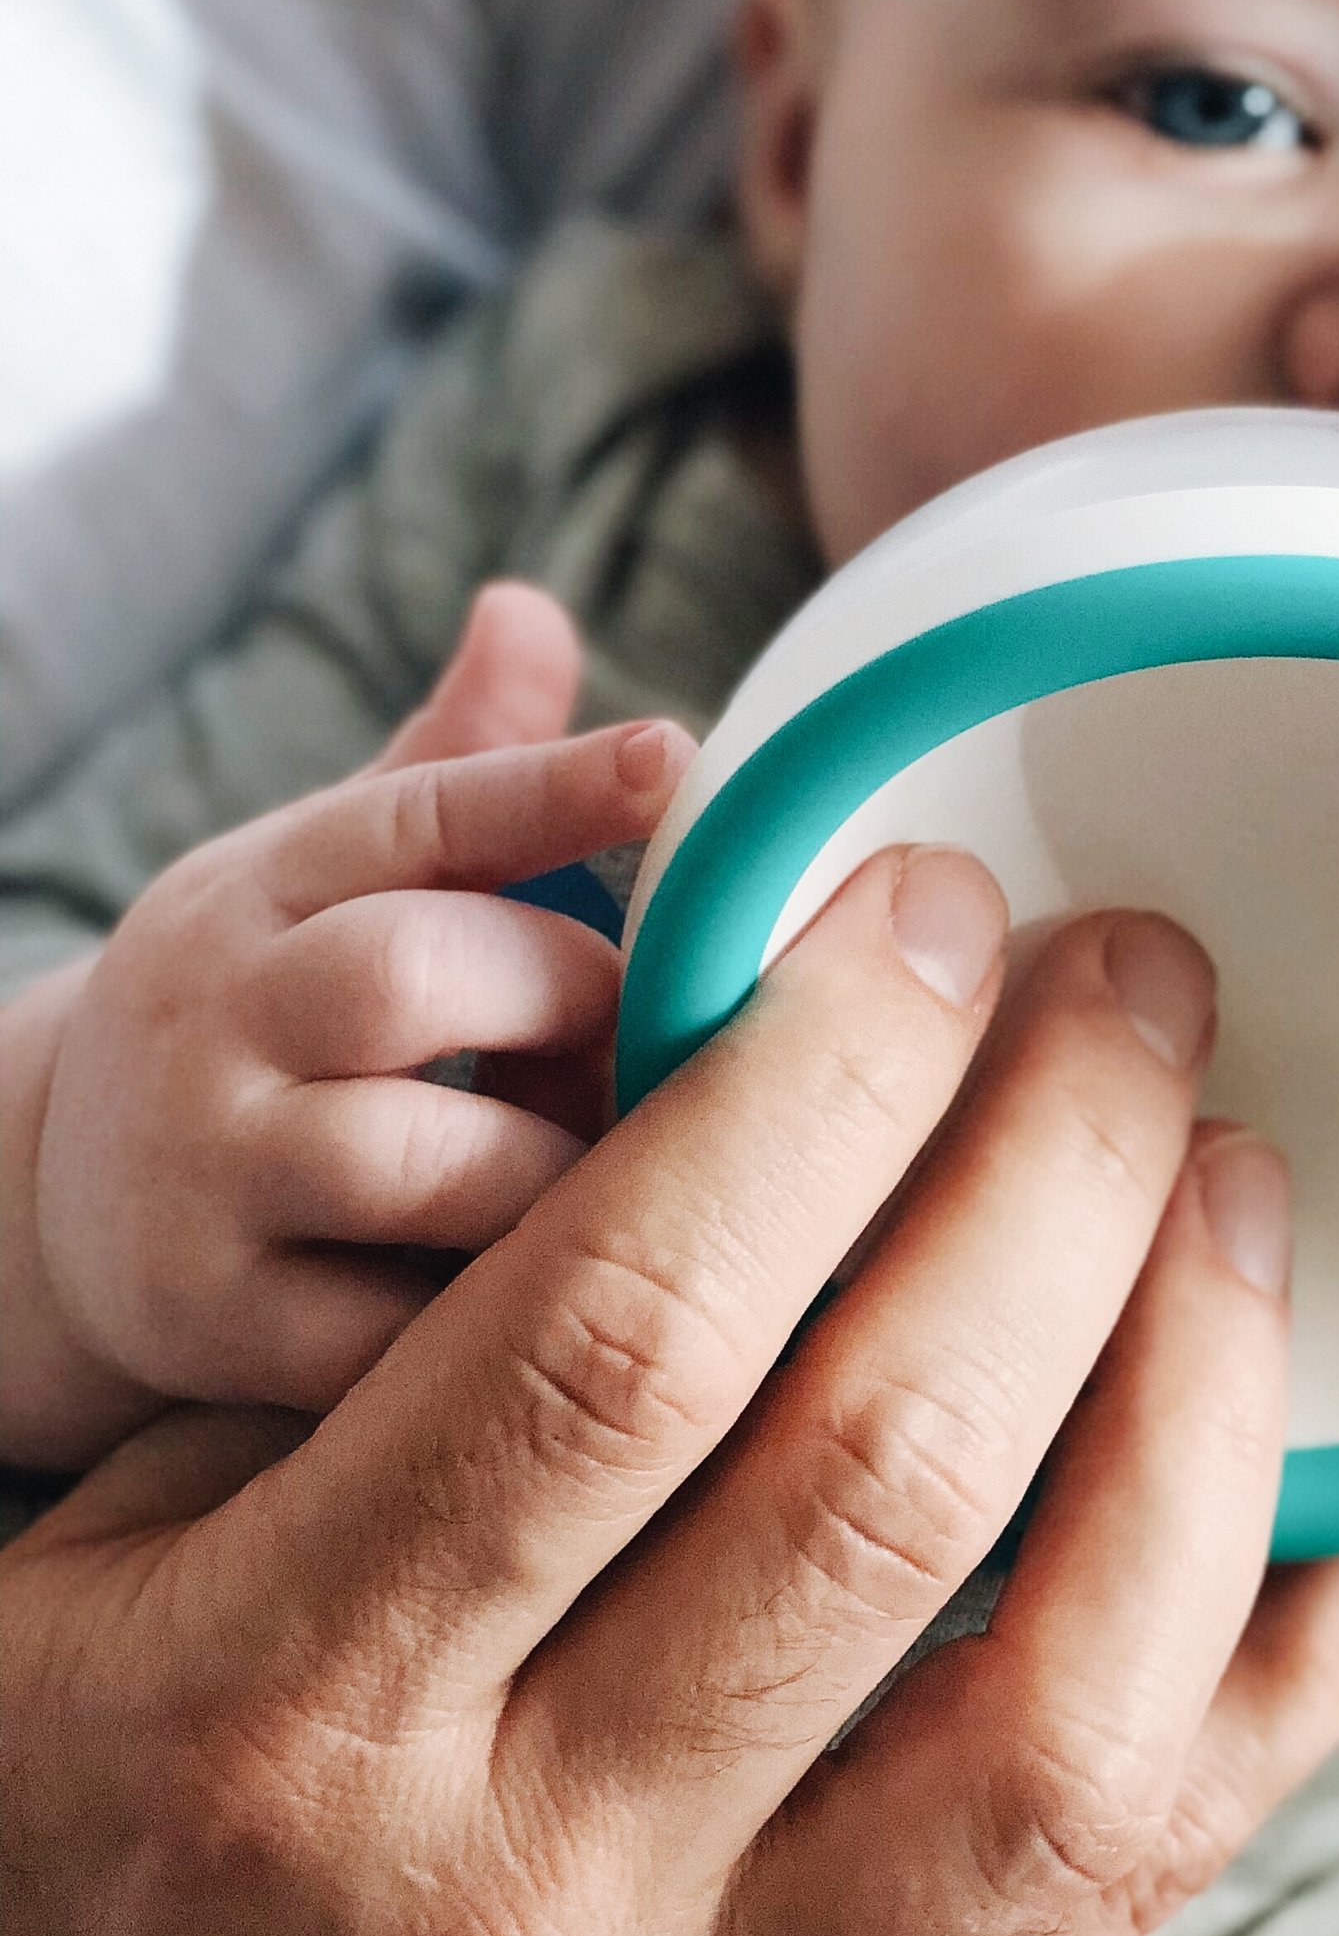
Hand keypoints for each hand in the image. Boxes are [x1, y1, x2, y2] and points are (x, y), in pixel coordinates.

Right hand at [0, 793, 1338, 1935]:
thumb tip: (750, 1017)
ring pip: (1068, 1722)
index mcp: (297, 1697)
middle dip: (1051, 1165)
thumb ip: (426, 1295)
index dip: (821, 1078)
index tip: (923, 903)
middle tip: (1124, 968)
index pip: (628, 1331)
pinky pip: (1163, 1857)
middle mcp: (520, 1895)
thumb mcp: (161, 1496)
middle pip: (885, 1481)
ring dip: (1202, 1390)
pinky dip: (1314, 1638)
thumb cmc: (130, 1729)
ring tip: (1239, 1164)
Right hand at [2, 586, 630, 1465]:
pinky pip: (392, 1330)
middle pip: (409, 973)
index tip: (679, 758)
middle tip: (670, 1028)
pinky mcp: (217, 1328)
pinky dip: (496, 1316)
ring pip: (409, 1159)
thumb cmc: (273, 1014)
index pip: (421, 808)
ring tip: (640, 1161)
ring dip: (554, 1161)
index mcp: (270, 881)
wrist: (52, 1206)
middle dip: (566, 995)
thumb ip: (460, 761)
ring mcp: (208, 1172)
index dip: (554, 782)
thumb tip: (530, 605)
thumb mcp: (334, 875)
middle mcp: (221, 1015)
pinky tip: (572, 1296)